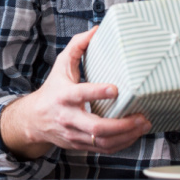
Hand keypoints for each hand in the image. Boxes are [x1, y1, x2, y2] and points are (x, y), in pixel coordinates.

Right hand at [0, 28, 151, 159]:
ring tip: (144, 125)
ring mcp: (75, 134)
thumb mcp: (61, 65)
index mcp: (64, 96)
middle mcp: (69, 117)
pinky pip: (104, 149)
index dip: (98, 92)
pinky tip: (134, 135)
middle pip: (96, 127)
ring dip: (127, 136)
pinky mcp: (81, 145)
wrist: (35, 120)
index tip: (116, 89)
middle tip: (141, 116)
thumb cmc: (52, 90)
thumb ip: (77, 47)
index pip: (81, 94)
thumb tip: (95, 30)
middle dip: (122, 124)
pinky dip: (122, 144)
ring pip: (103, 142)